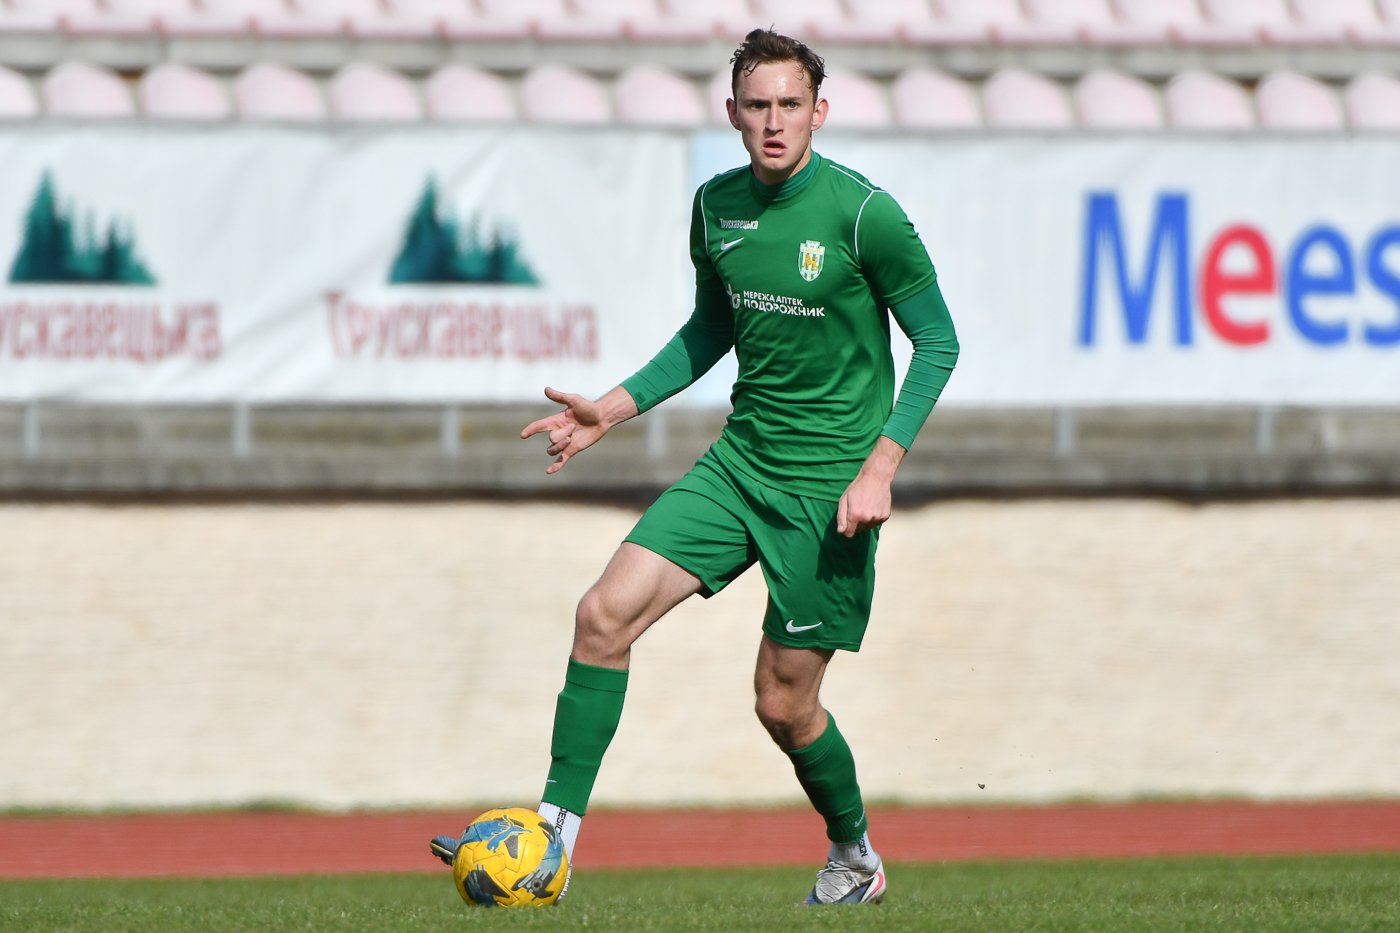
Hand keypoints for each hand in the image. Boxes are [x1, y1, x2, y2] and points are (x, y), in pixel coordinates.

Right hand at [520, 386, 635, 473]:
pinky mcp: (572, 449)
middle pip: (551, 439)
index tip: (523, 435)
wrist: (602, 418)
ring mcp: (565, 442)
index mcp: (556, 420)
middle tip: (575, 426)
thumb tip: (546, 389)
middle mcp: (558, 432)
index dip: (531, 430)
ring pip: (552, 450)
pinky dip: (555, 466)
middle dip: (562, 434)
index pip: (539, 426)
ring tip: (572, 438)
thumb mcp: (574, 400)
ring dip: (560, 445)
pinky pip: (561, 460)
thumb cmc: (588, 407)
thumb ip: (559, 397)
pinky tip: (548, 471)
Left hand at [835, 436, 904, 536]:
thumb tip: (840, 531)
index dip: (846, 529)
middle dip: (856, 524)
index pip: (848, 534)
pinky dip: (874, 517)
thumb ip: (841, 517)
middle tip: (857, 510)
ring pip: (868, 527)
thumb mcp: (844, 499)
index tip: (846, 523)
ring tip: (865, 507)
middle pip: (858, 531)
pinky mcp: (885, 516)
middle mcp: (867, 519)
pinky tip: (873, 506)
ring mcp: (877, 518)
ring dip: (865, 521)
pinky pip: (877, 522)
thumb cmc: (858, 487)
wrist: (876, 477)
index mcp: (855, 515)